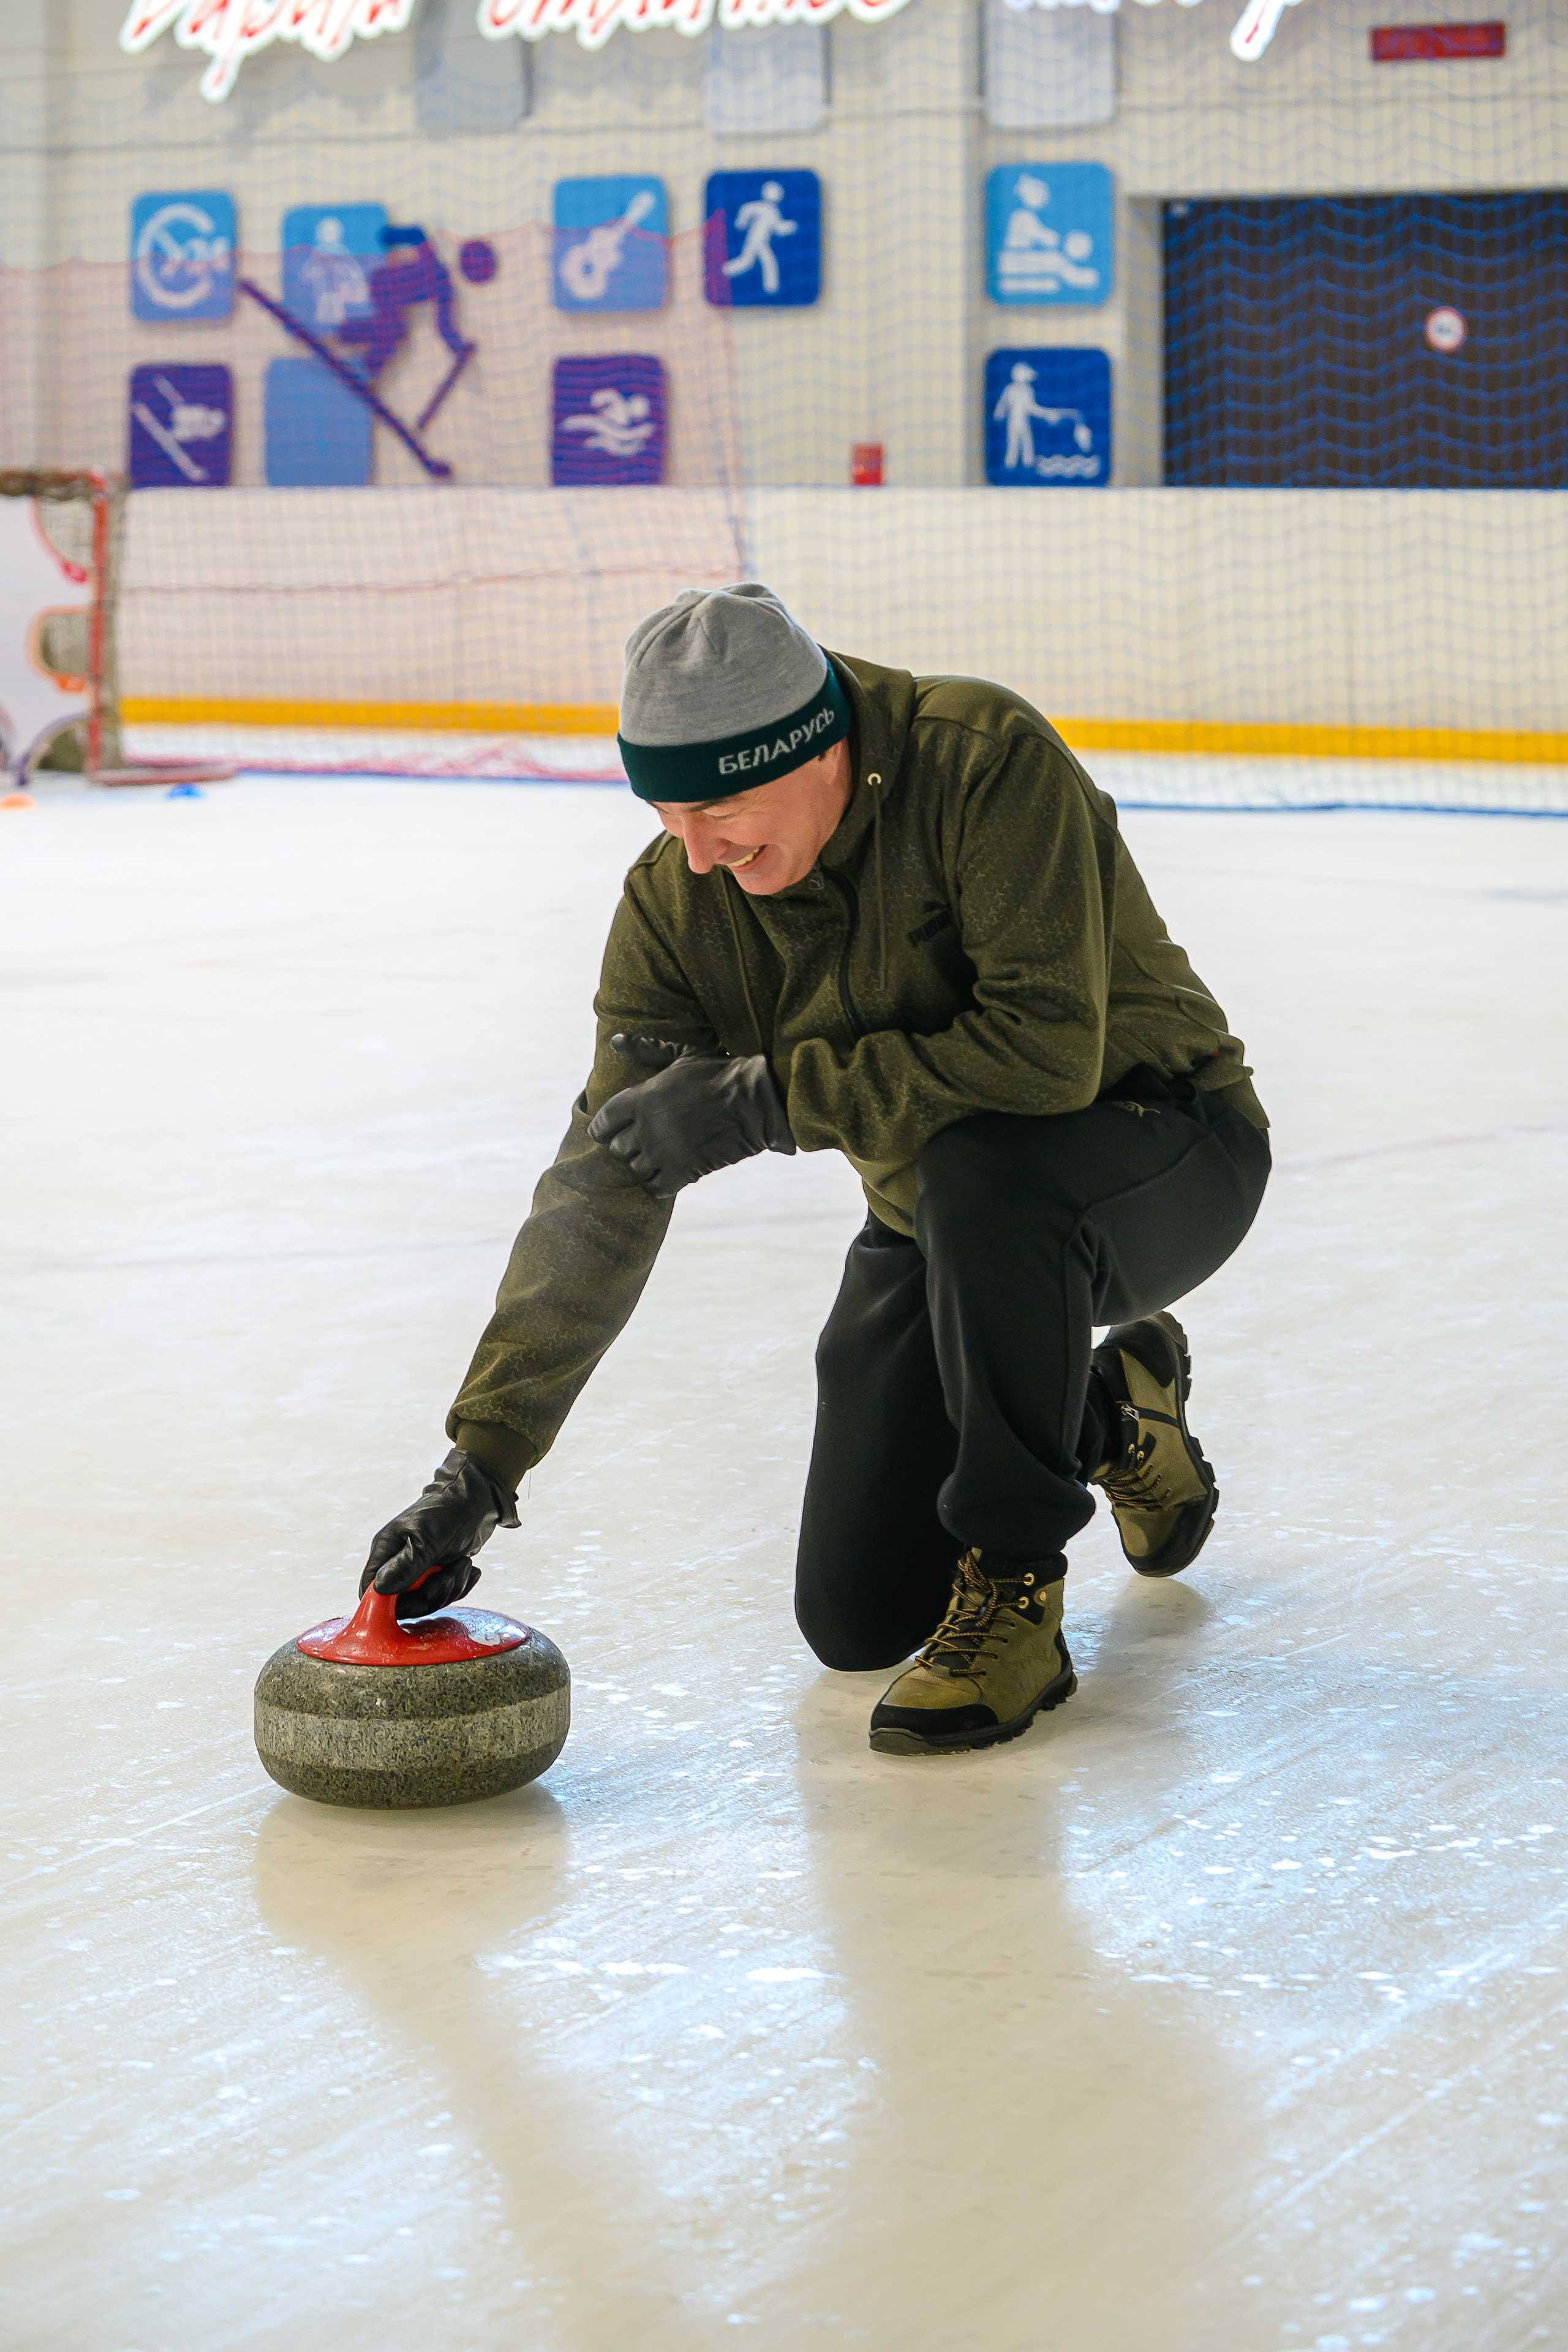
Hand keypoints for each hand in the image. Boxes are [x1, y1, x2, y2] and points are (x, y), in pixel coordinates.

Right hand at [359, 1447, 519, 1619]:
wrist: (477, 1499)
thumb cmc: (448, 1512)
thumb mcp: (427, 1539)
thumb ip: (405, 1566)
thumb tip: (379, 1590)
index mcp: (386, 1551)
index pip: (371, 1590)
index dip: (387, 1604)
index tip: (415, 1599)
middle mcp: (399, 1562)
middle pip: (404, 1602)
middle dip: (430, 1595)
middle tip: (449, 1576)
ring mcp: (419, 1569)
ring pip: (427, 1600)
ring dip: (450, 1587)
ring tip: (463, 1564)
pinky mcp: (439, 1572)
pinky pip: (445, 1594)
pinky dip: (460, 1585)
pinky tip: (470, 1568)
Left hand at [587, 1035, 794, 1199]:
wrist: (756, 1102)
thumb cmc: (719, 1074)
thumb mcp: (682, 1055)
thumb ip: (646, 1050)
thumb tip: (615, 1039)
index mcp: (642, 1097)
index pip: (603, 1121)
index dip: (603, 1128)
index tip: (608, 1131)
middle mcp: (647, 1127)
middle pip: (618, 1149)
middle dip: (629, 1145)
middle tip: (645, 1140)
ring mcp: (663, 1152)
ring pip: (636, 1169)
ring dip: (645, 1164)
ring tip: (661, 1155)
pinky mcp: (683, 1172)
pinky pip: (655, 1188)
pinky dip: (659, 1184)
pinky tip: (670, 1174)